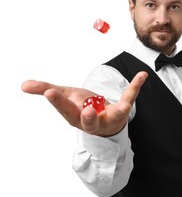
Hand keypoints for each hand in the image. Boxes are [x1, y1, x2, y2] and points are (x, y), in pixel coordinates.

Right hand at [21, 71, 147, 136]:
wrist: (104, 122)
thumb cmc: (82, 108)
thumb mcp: (65, 97)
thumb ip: (46, 90)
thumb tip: (24, 85)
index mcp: (75, 116)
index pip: (65, 110)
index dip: (57, 102)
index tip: (50, 92)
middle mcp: (92, 121)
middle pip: (89, 120)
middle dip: (87, 116)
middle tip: (87, 110)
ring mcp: (110, 117)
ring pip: (114, 114)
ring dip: (119, 109)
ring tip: (123, 107)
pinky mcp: (123, 109)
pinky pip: (130, 97)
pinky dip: (136, 86)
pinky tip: (142, 75)